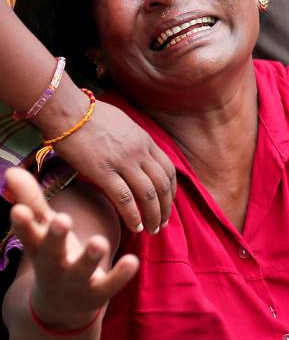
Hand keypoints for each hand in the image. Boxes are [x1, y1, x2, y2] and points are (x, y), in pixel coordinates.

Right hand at [5, 167, 137, 330]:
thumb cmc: (53, 256)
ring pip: (82, 271)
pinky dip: (120, 274)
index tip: (18, 210)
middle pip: (52, 253)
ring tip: (98, 242)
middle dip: (56, 237)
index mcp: (39, 249)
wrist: (60, 307)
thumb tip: (12, 170)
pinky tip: (133, 260)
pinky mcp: (98, 293)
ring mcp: (76, 282)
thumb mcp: (42, 231)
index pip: (28, 235)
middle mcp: (54, 267)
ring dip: (89, 257)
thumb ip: (31, 201)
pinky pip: (110, 284)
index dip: (23, 224)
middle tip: (62, 220)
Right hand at [52, 100, 175, 233]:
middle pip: (162, 185)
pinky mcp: (103, 171)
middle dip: (165, 208)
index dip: (171, 191)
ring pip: (148, 195)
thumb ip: (135, 140)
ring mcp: (123, 161)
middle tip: (162, 223)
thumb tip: (138, 151)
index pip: (168, 170)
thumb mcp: (123, 124)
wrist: (66, 109)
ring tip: (152, 229)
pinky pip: (125, 198)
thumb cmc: (89, 115)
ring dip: (153, 215)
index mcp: (145, 141)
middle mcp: (139, 152)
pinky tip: (135, 226)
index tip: (168, 203)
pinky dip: (133, 215)